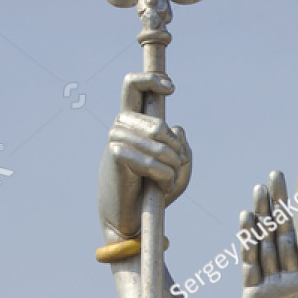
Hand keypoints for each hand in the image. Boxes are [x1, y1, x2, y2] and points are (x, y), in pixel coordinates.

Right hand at [99, 73, 191, 239]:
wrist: (132, 218)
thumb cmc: (154, 190)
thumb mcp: (178, 166)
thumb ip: (182, 145)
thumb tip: (176, 127)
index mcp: (135, 121)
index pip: (133, 85)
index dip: (151, 79)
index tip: (171, 88)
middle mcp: (121, 124)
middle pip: (159, 125)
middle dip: (176, 149)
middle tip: (176, 167)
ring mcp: (115, 138)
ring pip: (159, 142)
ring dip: (172, 166)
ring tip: (168, 181)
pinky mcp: (115, 156)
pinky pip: (151, 161)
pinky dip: (163, 176)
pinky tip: (162, 187)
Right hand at [242, 171, 297, 297]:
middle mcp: (290, 279)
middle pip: (281, 234)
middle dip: (278, 206)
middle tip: (275, 175)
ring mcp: (269, 287)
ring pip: (263, 243)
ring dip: (260, 217)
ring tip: (259, 190)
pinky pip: (248, 265)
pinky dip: (246, 243)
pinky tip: (246, 222)